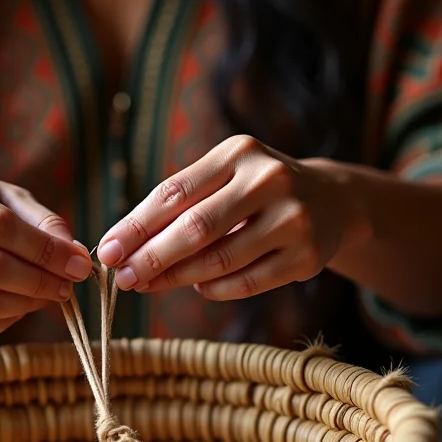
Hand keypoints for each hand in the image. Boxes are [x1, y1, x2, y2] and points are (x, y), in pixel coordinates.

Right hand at [0, 163, 91, 338]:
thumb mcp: (10, 197)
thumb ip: (44, 221)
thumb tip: (76, 257)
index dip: (43, 250)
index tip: (78, 264)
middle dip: (37, 281)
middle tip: (67, 286)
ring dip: (24, 305)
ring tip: (49, 295)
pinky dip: (4, 322)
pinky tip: (22, 307)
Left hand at [97, 136, 366, 299]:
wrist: (333, 199)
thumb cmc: (257, 188)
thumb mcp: (225, 175)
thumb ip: (180, 203)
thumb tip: (125, 244)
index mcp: (238, 152)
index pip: (175, 192)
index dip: (136, 225)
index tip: (107, 250)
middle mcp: (269, 179)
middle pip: (196, 228)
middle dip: (152, 257)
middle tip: (122, 278)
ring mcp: (293, 219)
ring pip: (220, 259)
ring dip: (177, 277)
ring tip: (149, 284)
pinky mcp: (308, 257)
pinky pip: (248, 282)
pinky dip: (215, 288)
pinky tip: (197, 285)